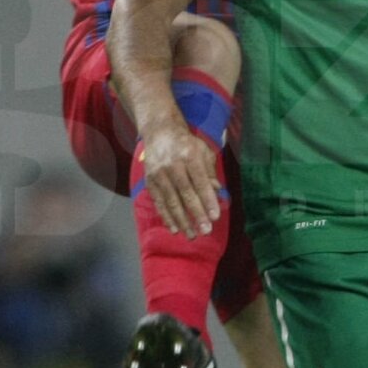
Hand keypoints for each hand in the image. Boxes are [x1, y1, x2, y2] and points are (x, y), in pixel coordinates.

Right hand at [140, 120, 222, 237]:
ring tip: (192, 235)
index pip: (200, 181)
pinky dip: (166, 217)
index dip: (208, 200)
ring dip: (182, 220)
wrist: (159, 132)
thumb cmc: (187, 144)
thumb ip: (210, 171)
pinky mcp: (149, 181)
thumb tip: (217, 191)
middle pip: (186, 193)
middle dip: (196, 214)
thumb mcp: (203, 151)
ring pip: (171, 201)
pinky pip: (159, 202)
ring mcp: (159, 174)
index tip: (215, 217)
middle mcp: (173, 165)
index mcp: (190, 155)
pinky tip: (174, 229)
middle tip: (206, 231)